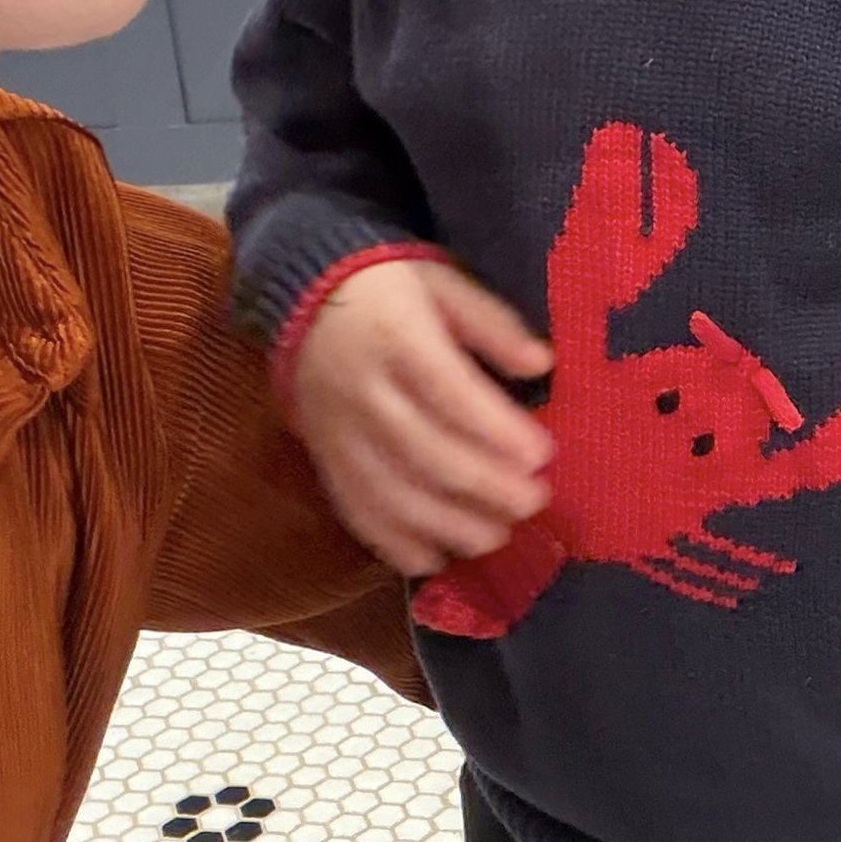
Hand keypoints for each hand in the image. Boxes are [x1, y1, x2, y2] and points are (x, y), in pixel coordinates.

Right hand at [289, 259, 552, 574]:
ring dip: (448, 525)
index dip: (497, 430)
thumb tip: (543, 363)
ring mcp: (338, 432)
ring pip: (392, 493)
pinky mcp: (324, 459)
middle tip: (535, 501)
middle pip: (426, 452)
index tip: (543, 455)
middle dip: (486, 486)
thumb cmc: (386, 287)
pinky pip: (355, 510)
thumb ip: (491, 324)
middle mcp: (363, 391)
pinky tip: (435, 558)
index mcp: (396, 337)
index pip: (449, 392)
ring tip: (496, 536)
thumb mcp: (442, 282)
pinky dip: (393, 543)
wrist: (296, 294)